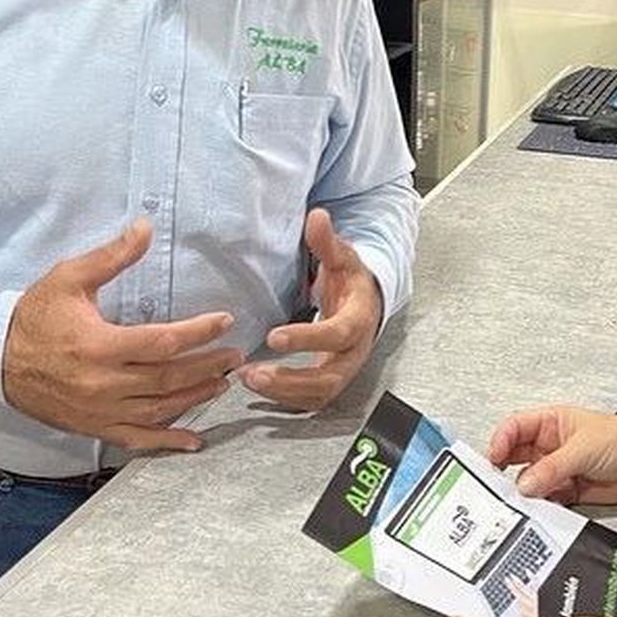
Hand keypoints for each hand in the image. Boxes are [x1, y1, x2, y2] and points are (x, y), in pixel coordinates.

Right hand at [2, 219, 244, 450]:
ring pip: (159, 410)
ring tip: (222, 383)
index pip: (163, 342)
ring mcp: (99, 410)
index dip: (199, 333)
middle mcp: (102, 383)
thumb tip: (146, 227)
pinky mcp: (93, 427)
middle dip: (208, 366)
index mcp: (99, 345)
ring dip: (196, 398)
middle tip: (236, 357)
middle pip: (169, 378)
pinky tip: (192, 440)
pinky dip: (166, 442)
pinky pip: (136, 439)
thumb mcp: (69, 277)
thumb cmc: (35, 315)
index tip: (225, 321)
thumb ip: (112, 256)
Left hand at [241, 208, 382, 410]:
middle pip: (328, 378)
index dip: (307, 339)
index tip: (274, 337)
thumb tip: (317, 216)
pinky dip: (283, 399)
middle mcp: (354, 352)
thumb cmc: (352, 282)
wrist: (370, 305)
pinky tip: (256, 388)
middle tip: (254, 374)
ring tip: (247, 380)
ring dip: (282, 393)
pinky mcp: (330, 383)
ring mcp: (343, 371)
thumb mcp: (344, 258)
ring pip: (318, 394)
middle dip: (291, 380)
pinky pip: (310, 400)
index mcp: (359, 321)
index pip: (337, 335)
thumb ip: (328, 242)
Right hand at [488, 407, 616, 505]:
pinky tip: (538, 511)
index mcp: (550, 423)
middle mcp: (549, 446)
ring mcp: (556, 469)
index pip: (515, 428)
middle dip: (504, 471)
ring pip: (528, 482)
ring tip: (519, 502)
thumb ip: (553, 467)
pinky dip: (539, 507)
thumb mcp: (584, 448)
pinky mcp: (566, 491)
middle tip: (496, 486)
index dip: (500, 441)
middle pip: (515, 457)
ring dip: (524, 493)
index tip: (493, 459)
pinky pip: (545, 500)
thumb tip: (525, 484)